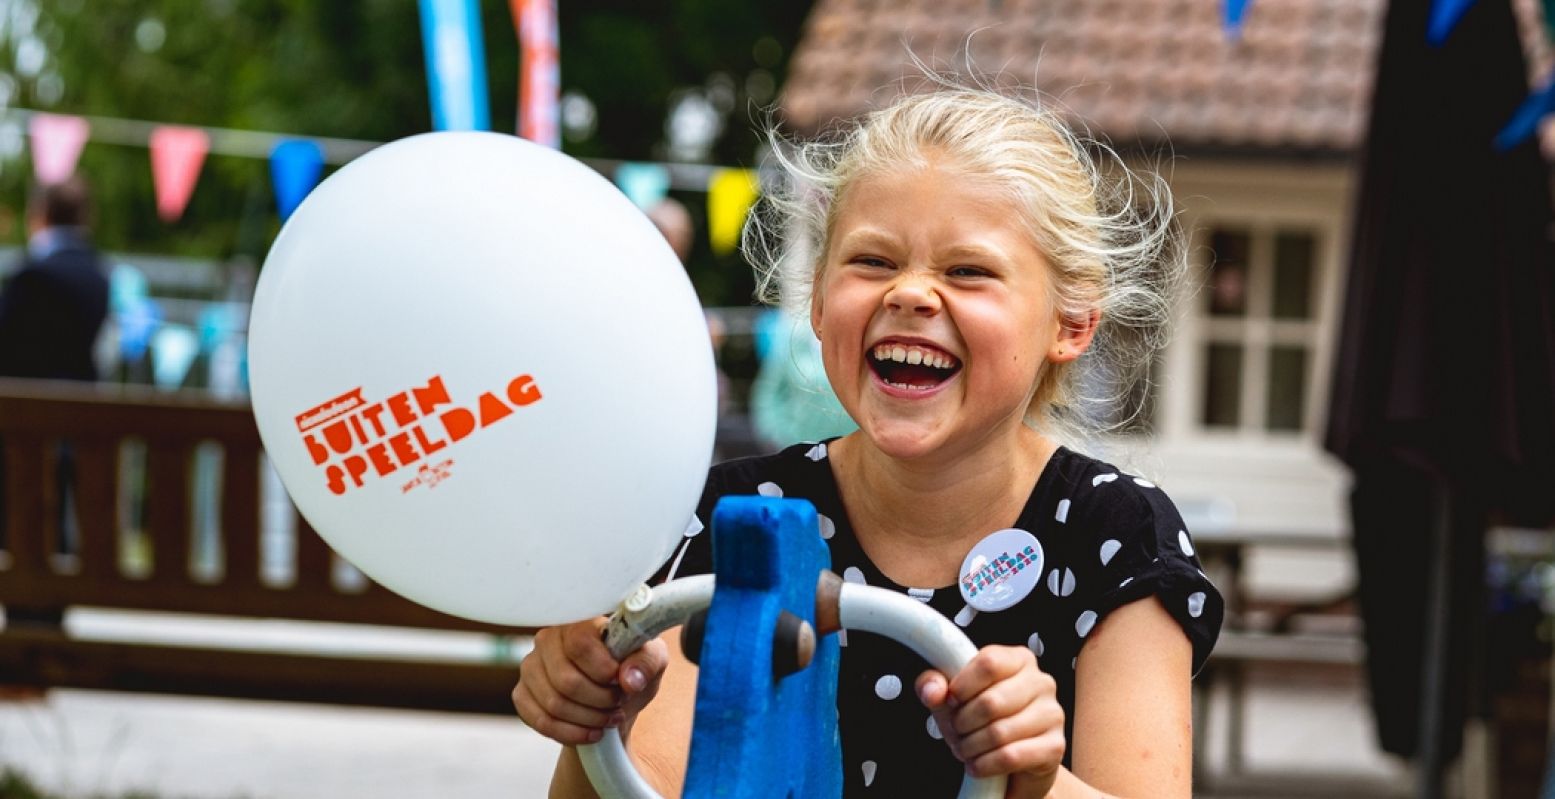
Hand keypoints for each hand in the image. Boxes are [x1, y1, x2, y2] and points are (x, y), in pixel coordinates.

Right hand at [513, 616, 669, 745]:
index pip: (579, 643)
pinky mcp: (522, 693)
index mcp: (579, 621)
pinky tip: (591, 731)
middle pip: (566, 680)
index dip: (603, 670)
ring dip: (588, 719)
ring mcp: (530, 666)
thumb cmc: (631, 670)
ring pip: (553, 703)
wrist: (614, 697)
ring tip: (608, 718)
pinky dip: (571, 733)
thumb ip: (646, 662)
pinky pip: (540, 720)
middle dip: (599, 701)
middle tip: (617, 703)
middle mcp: (548, 638)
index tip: (621, 680)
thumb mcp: (652, 660)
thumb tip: (630, 679)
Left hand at [917, 645, 1065, 797]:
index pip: (989, 663)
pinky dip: (985, 765)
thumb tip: (933, 691)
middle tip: (957, 732)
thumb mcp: (952, 699)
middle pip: (991, 702)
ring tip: (966, 749)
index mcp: (1019, 659)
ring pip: (999, 732)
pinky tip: (978, 765)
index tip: (952, 701)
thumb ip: (933, 685)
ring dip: (972, 747)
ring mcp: (1052, 714)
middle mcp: (1042, 682)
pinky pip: (1011, 756)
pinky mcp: (1054, 746)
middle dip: (963, 723)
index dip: (962, 686)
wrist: (1011, 763)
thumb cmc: (982, 721)